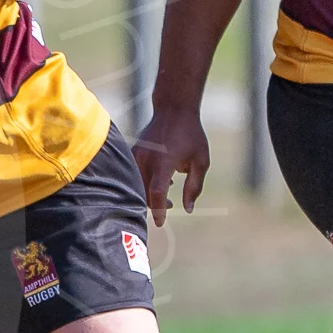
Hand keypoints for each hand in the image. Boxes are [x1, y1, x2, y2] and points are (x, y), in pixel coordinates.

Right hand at [132, 106, 210, 223]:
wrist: (173, 109)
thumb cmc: (191, 135)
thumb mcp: (200, 161)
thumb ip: (194, 187)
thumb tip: (188, 209)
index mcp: (164, 161)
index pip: (157, 192)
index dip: (158, 210)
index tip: (161, 223)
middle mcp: (146, 159)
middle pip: (144, 193)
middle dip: (155, 205)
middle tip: (170, 206)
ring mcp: (136, 155)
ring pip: (136, 186)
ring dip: (149, 195)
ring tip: (167, 194)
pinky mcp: (132, 153)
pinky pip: (133, 176)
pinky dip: (143, 183)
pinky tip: (160, 180)